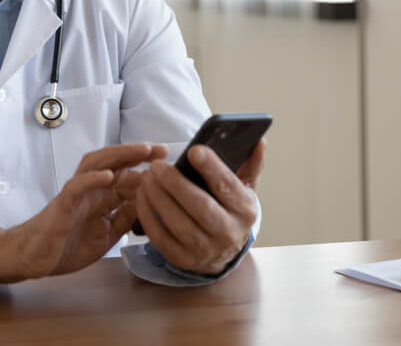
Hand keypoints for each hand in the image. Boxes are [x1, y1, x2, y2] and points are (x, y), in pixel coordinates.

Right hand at [0, 142, 166, 283]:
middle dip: (137, 154)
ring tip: (140, 151)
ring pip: (96, 165)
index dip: (147, 169)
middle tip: (162, 149)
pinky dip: (92, 179)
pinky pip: (76, 187)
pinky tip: (108, 175)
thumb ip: (124, 218)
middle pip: (114, 163)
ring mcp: (76, 195)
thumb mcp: (106, 234)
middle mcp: (90, 190)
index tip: (170, 164)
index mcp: (102, 197)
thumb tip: (149, 205)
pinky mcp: (62, 205)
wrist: (35, 257)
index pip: (126, 176)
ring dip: (118, 156)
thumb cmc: (67, 244)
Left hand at [135, 139, 265, 274]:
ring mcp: (205, 249)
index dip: (211, 168)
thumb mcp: (244, 188)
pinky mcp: (182, 259)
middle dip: (175, 183)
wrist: (223, 253)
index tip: (194, 150)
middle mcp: (228, 232)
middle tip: (157, 165)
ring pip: (178, 222)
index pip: (227, 186)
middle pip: (200, 206)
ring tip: (146, 177)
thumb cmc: (230, 210)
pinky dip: (148, 215)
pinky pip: (160, 236)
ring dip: (158, 197)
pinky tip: (142, 196)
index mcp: (244, 210)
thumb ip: (251, 163)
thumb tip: (259, 141)